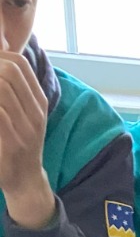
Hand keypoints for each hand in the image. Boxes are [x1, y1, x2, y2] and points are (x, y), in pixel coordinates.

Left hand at [0, 50, 52, 227]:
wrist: (26, 182)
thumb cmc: (18, 144)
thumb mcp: (24, 115)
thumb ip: (14, 90)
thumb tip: (0, 55)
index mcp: (39, 103)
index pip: (19, 64)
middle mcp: (36, 114)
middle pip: (8, 71)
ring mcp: (26, 129)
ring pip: (2, 89)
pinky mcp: (12, 144)